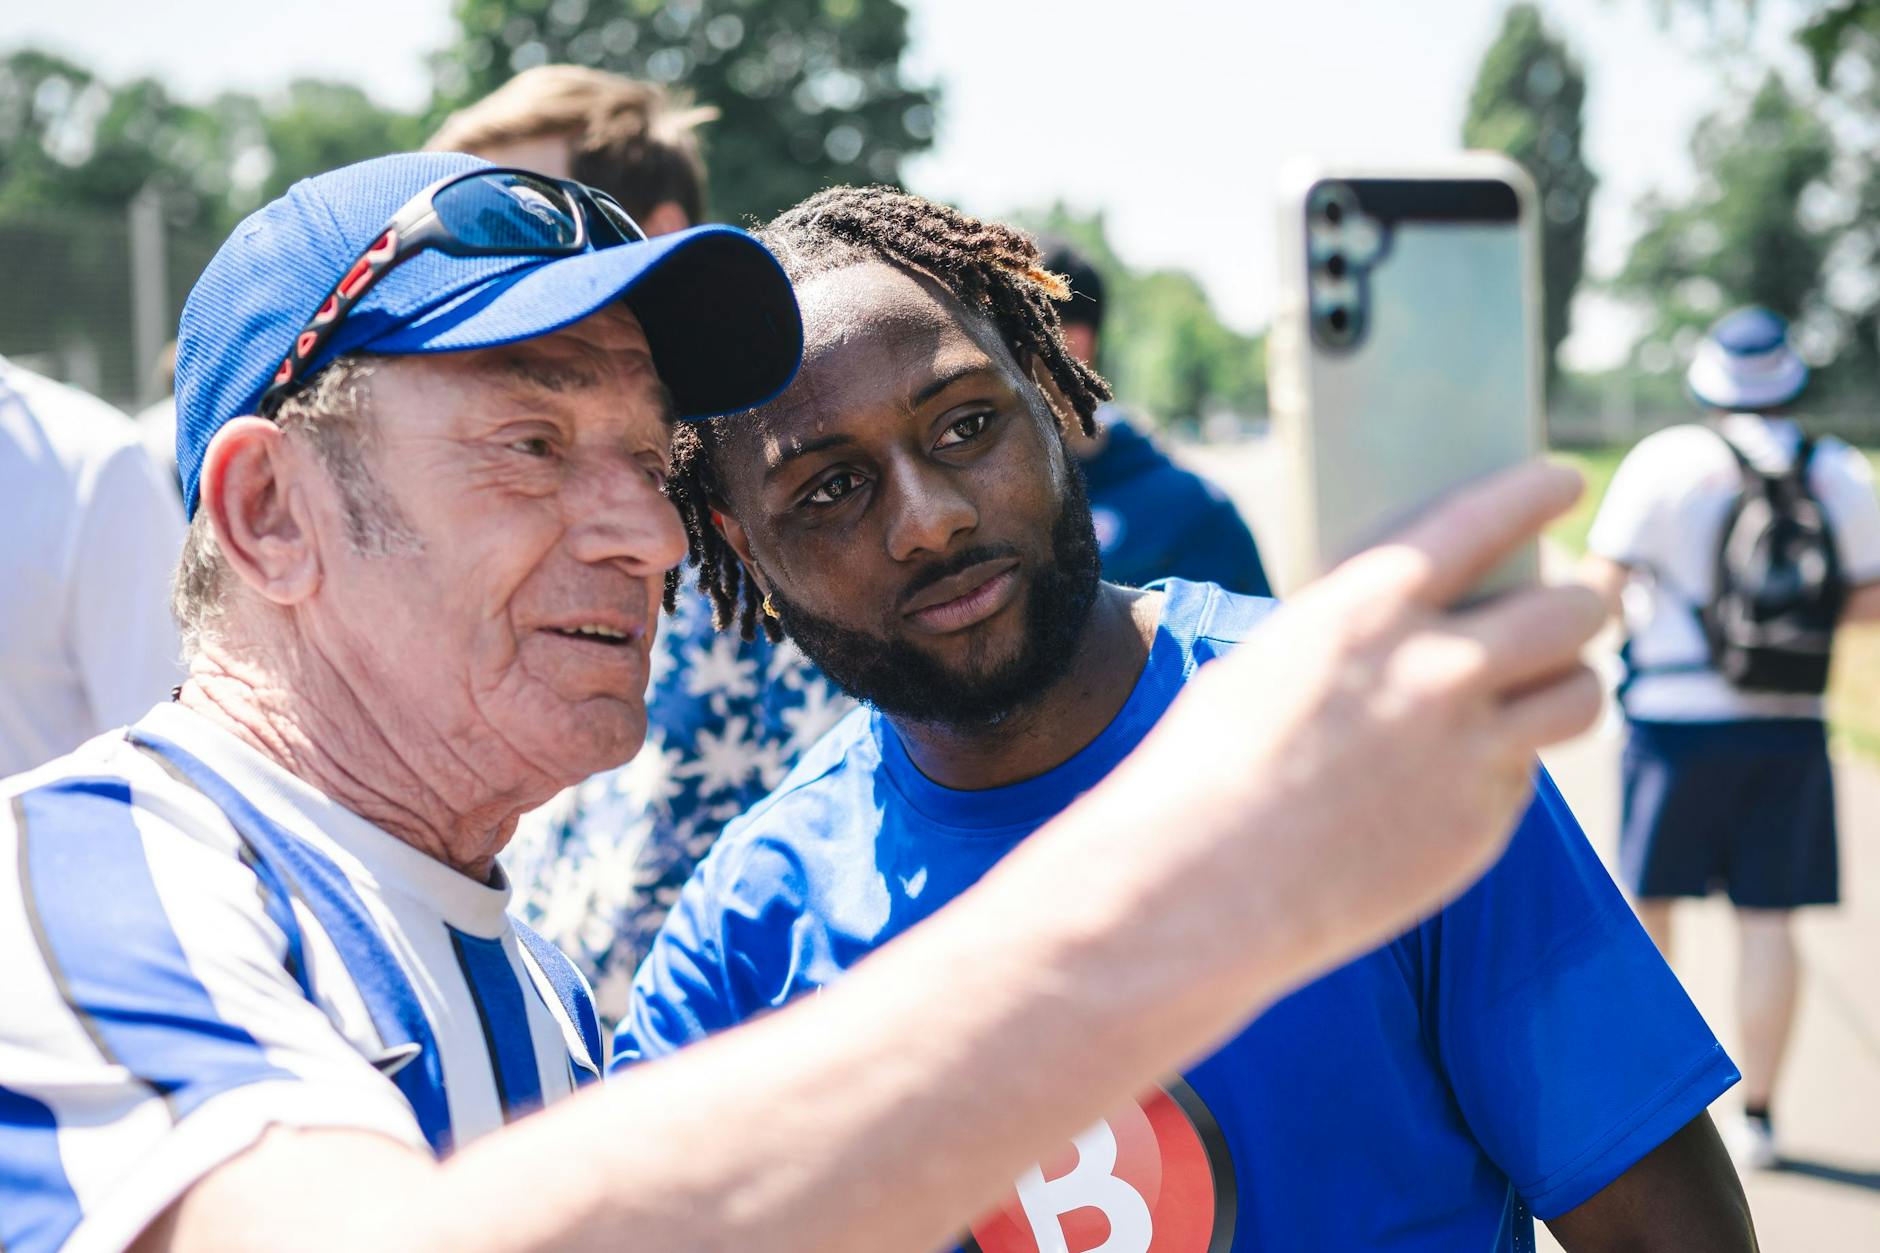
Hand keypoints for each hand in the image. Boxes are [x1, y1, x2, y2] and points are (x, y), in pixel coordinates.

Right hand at [1095, 461, 1604, 989]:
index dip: (1539, 489)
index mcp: (1372, 608)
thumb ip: (1362, 635)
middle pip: (1572, 610)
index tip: (1561, 481)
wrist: (1194, 885)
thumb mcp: (1277, 660)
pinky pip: (1525, 776)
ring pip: (1582, 696)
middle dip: (1584, 597)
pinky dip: (1504, 765)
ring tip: (1550, 685)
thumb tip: (1426, 621)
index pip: (1491, 517)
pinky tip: (1454, 774)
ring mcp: (1469, 756)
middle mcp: (1439, 672)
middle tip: (1578, 599)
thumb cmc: (1208, 765)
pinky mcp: (1478, 829)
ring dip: (1569, 682)